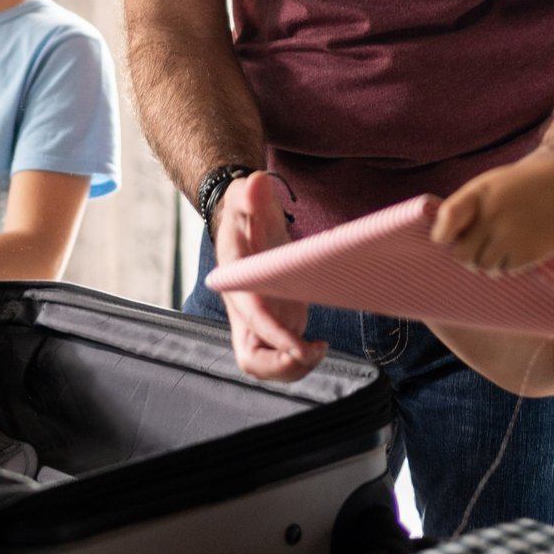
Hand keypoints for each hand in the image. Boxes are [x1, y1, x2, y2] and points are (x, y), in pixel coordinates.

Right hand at [213, 172, 326, 380]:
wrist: (242, 223)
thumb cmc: (245, 211)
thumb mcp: (245, 197)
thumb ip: (250, 193)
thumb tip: (256, 183)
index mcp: (235, 281)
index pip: (251, 314)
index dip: (273, 334)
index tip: (298, 347)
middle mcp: (241, 307)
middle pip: (249, 357)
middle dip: (278, 367)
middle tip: (310, 352)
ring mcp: (256, 321)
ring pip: (264, 365)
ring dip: (291, 369)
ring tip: (318, 349)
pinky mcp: (272, 325)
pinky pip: (279, 359)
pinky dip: (297, 362)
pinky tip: (318, 345)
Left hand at [431, 155, 553, 274]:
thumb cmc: (535, 186)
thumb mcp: (500, 182)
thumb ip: (473, 202)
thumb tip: (445, 233)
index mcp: (483, 191)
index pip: (448, 215)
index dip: (442, 231)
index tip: (441, 238)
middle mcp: (491, 215)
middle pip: (460, 252)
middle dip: (467, 253)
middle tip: (478, 247)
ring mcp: (508, 237)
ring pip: (481, 266)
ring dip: (486, 262)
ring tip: (502, 247)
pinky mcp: (525, 254)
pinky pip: (503, 270)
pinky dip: (506, 266)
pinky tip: (518, 250)